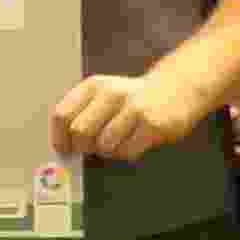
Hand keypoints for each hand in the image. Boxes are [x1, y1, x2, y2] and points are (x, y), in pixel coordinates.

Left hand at [48, 65, 204, 162]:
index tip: (63, 149)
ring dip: (108, 150)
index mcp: (94, 86)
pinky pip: (127, 152)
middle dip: (84, 147)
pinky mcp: (152, 124)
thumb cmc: (135, 97)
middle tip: (93, 147)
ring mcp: (133, 108)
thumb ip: (82, 114)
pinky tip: (135, 141)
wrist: (179, 86)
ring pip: (103, 145)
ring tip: (119, 140)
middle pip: (80, 132)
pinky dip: (127, 153)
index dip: (59, 137)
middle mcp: (111, 93)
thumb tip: (62, 146)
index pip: (62, 114)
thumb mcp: (104, 94)